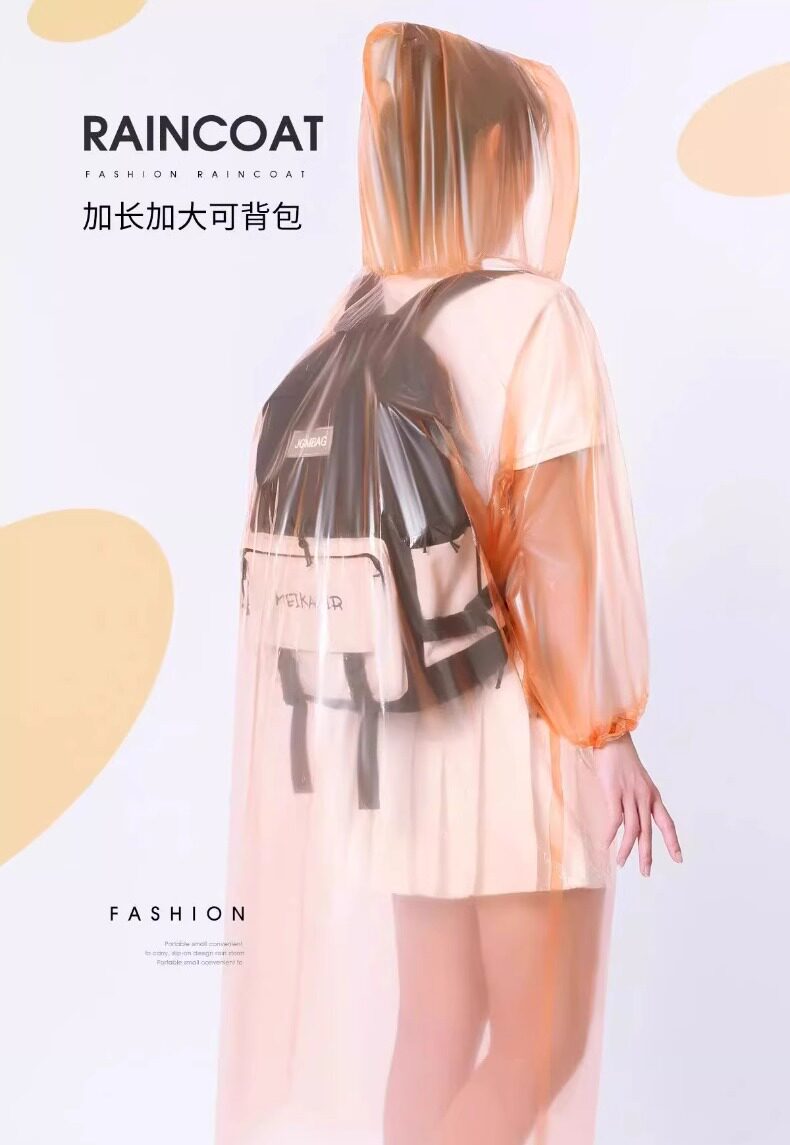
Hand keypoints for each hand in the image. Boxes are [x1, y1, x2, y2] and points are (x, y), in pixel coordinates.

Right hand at [595, 733, 681, 875]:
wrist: (613, 740)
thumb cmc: (623, 760)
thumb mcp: (638, 781)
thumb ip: (637, 800)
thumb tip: (630, 820)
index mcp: (653, 795)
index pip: (667, 823)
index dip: (673, 842)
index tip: (679, 859)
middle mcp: (645, 797)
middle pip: (649, 832)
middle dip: (648, 854)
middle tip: (646, 873)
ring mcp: (630, 795)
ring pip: (633, 829)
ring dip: (627, 849)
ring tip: (622, 863)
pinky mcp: (614, 792)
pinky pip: (615, 819)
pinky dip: (611, 833)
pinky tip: (606, 844)